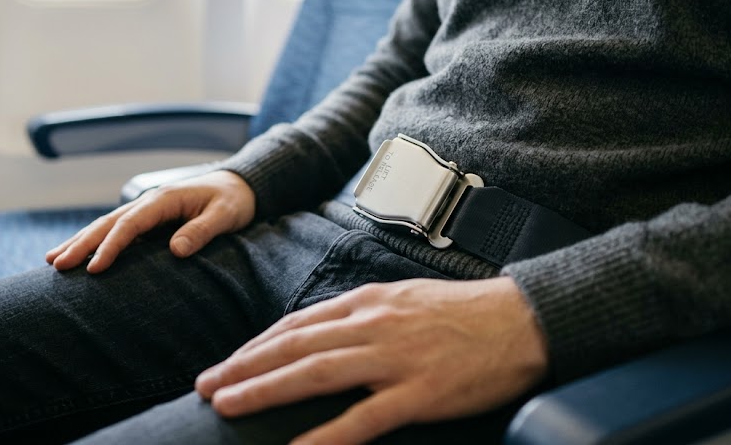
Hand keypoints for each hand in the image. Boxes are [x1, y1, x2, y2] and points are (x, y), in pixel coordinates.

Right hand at [45, 170, 254, 273]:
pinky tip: (79, 256)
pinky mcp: (150, 221)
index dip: (111, 246)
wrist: (241, 185)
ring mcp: (147, 210)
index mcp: (164, 199)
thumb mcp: (225, 215)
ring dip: (80, 242)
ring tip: (53, 261)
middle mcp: (150, 202)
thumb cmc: (234, 201)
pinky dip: (95, 243)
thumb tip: (176, 250)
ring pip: (107, 226)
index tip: (94, 269)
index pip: (131, 224)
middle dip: (81, 244)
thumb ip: (202, 231)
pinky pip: (117, 232)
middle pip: (109, 224)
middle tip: (56, 265)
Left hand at [195, 277, 548, 444]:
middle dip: (244, 367)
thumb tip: (326, 332)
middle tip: (206, 386)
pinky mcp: (420, 395)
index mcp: (370, 302)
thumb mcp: (408, 299)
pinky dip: (326, 436)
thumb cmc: (468, 312)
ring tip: (227, 406)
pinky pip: (364, 419)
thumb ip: (366, 314)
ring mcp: (395, 359)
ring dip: (264, 390)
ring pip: (315, 374)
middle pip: (295, 346)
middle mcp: (374, 325)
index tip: (229, 362)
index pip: (299, 323)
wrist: (525, 320)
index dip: (257, 345)